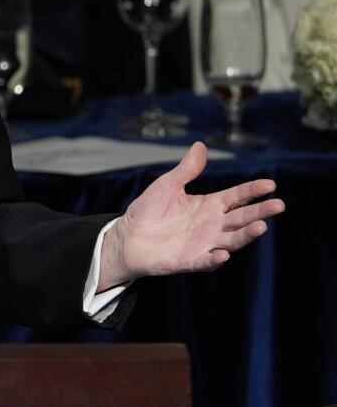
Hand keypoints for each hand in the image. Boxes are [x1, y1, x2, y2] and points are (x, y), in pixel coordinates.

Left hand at [99, 142, 284, 290]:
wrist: (127, 238)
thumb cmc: (148, 211)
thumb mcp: (167, 186)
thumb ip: (186, 170)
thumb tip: (200, 145)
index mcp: (209, 206)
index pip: (237, 196)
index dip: (253, 191)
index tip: (270, 185)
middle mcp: (212, 225)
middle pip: (241, 217)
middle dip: (259, 212)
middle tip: (278, 205)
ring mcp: (204, 244)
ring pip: (231, 240)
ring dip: (246, 235)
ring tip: (260, 227)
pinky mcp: (190, 260)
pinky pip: (205, 261)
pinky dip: (215, 259)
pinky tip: (223, 254)